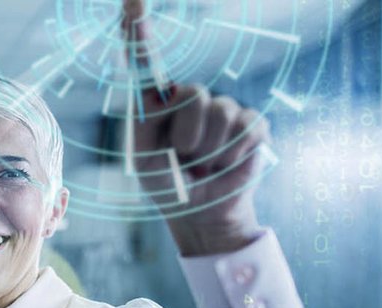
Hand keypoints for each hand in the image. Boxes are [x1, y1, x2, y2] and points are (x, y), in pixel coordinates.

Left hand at [123, 1, 270, 255]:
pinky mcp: (251, 125)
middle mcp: (191, 97)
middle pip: (193, 93)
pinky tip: (224, 165)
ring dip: (208, 150)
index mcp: (158, 102)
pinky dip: (231, 155)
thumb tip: (168, 92)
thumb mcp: (141, 159)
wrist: (198, 211)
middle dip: (186, 135)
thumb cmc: (166, 183)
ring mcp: (224, 109)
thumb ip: (144, 125)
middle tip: (183, 157)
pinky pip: (246, 128)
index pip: (147, 60)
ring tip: (202, 164)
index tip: (131, 1)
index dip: (138, 30)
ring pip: (221, 112)